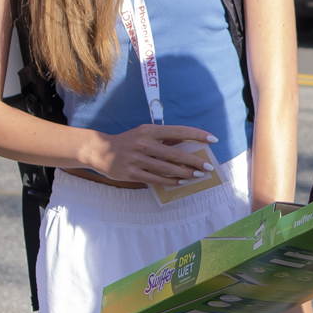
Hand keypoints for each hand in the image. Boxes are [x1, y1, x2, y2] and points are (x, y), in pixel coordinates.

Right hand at [85, 122, 217, 188]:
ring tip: (197, 175)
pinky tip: (181, 182)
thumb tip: (187, 142)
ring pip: (167, 169)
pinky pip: (156, 179)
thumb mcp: (144, 133)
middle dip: (194, 161)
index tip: (213, 139)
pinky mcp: (132, 173)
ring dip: (185, 173)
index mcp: (148, 130)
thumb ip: (163, 138)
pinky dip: (171, 182)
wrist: (100, 151)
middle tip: (207, 167)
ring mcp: (137, 159)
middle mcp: (143, 143)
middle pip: (175, 153)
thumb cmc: (127, 141)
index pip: (178, 131)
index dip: (197, 135)